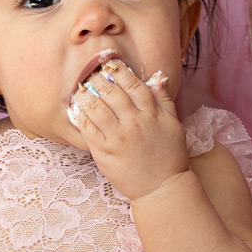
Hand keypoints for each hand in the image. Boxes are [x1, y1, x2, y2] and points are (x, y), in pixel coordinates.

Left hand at [74, 60, 190, 200]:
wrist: (161, 188)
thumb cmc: (169, 155)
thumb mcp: (173, 124)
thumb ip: (164, 99)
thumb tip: (158, 76)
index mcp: (151, 114)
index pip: (133, 84)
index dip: (119, 71)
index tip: (110, 64)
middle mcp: (134, 123)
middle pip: (111, 92)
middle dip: (98, 79)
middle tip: (91, 72)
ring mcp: (117, 138)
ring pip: (96, 108)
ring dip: (86, 95)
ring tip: (81, 88)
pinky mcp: (104, 152)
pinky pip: (88, 129)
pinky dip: (81, 116)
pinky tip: (78, 109)